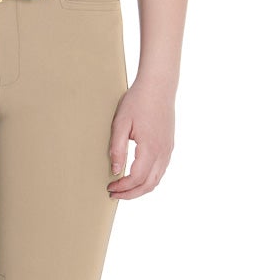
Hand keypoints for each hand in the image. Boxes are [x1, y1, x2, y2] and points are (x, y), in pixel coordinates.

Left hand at [107, 78, 174, 198]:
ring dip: (141, 188)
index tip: (109, 187)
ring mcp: (168, 149)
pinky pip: (161, 170)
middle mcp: (163, 152)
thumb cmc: (138, 101)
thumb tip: (115, 170)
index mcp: (150, 148)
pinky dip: (149, 179)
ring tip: (124, 188)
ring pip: (157, 179)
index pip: (137, 178)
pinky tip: (137, 176)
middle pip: (149, 185)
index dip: (122, 187)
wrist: (159, 86)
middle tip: (114, 194)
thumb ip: (117, 148)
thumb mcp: (121, 123)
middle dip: (131, 194)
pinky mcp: (169, 145)